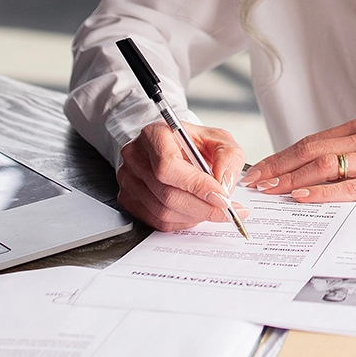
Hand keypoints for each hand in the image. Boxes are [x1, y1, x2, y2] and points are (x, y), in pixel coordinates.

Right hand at [118, 122, 248, 232]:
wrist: (174, 148)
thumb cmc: (193, 143)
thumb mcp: (218, 139)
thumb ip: (228, 157)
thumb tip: (224, 183)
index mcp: (155, 134)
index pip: (169, 165)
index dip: (197, 185)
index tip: (221, 196)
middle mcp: (136, 156)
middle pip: (166, 193)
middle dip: (202, 207)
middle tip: (226, 210)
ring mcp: (128, 179)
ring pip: (163, 211)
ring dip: (194, 216)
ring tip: (213, 210)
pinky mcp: (128, 199)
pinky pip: (157, 221)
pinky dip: (182, 222)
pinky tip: (195, 212)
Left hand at [239, 117, 355, 209]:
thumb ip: (350, 151)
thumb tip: (311, 169)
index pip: (310, 140)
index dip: (281, 156)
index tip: (260, 169)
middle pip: (310, 150)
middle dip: (278, 167)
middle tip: (255, 182)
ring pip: (325, 165)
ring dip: (292, 179)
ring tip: (271, 191)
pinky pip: (350, 187)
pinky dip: (323, 192)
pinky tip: (303, 197)